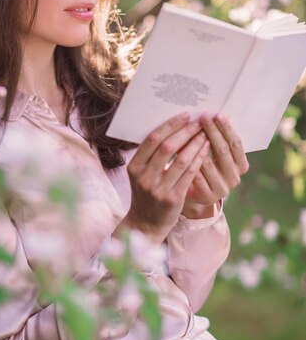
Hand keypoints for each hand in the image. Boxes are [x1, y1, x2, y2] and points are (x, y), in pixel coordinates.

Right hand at [116, 112, 209, 244]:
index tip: (185, 115)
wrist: (145, 224)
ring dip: (195, 144)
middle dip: (185, 132)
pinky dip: (199, 160)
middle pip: (167, 147)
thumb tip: (171, 127)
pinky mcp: (173, 199)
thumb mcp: (140, 174)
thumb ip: (150, 155)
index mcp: (134, 167)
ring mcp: (158, 189)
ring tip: (206, 134)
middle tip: (199, 122)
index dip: (170, 125)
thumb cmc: (145, 193)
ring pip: (181, 160)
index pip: (152, 140)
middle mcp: (144, 177)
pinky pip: (190, 175)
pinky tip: (206, 151)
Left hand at [182, 113, 248, 218]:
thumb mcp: (213, 153)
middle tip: (202, 117)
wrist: (194, 194)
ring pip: (208, 162)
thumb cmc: (204, 167)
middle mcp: (235, 177)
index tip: (216, 114)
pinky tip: (180, 151)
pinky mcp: (207, 196)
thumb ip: (214, 139)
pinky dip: (188, 162)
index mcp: (241, 165)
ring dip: (196, 145)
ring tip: (188, 130)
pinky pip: (195, 175)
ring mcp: (222, 189)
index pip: (236, 143)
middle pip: (223, 150)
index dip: (226, 129)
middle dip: (212, 131)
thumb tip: (211, 113)